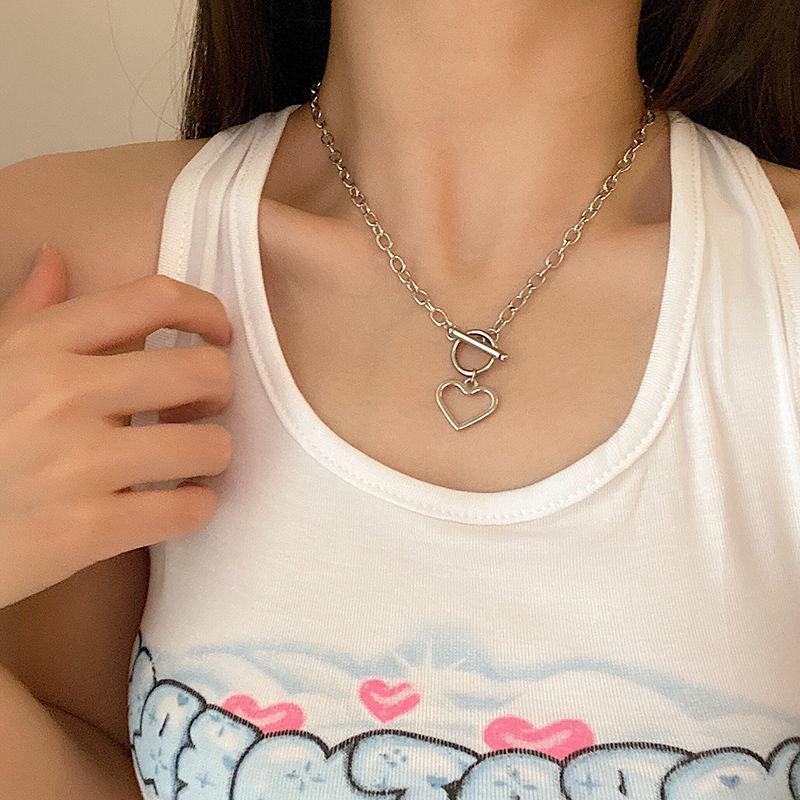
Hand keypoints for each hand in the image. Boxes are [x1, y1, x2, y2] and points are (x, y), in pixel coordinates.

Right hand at [0, 246, 234, 607]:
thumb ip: (28, 313)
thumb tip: (56, 259)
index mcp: (41, 345)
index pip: (155, 298)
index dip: (208, 311)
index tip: (218, 333)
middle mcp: (63, 393)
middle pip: (202, 371)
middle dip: (218, 391)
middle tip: (200, 408)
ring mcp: (76, 463)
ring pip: (210, 445)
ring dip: (211, 453)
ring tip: (186, 461)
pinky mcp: (87, 530)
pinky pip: (189, 509)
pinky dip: (196, 507)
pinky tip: (175, 502)